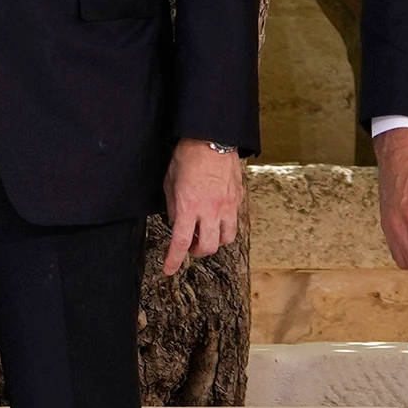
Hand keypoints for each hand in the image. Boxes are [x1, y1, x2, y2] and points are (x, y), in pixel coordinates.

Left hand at [159, 139, 247, 275]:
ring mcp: (227, 206)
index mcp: (189, 207)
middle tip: (190, 244)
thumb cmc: (188, 157)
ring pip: (226, 239)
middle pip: (207, 247)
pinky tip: (217, 217)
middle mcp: (210, 210)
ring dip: (214, 240)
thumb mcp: (170, 183)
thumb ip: (173, 207)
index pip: (181, 243)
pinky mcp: (238, 199)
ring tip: (205, 231)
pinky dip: (225, 225)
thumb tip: (176, 223)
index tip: (169, 269)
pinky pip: (234, 222)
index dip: (174, 260)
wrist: (211, 139)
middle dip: (197, 251)